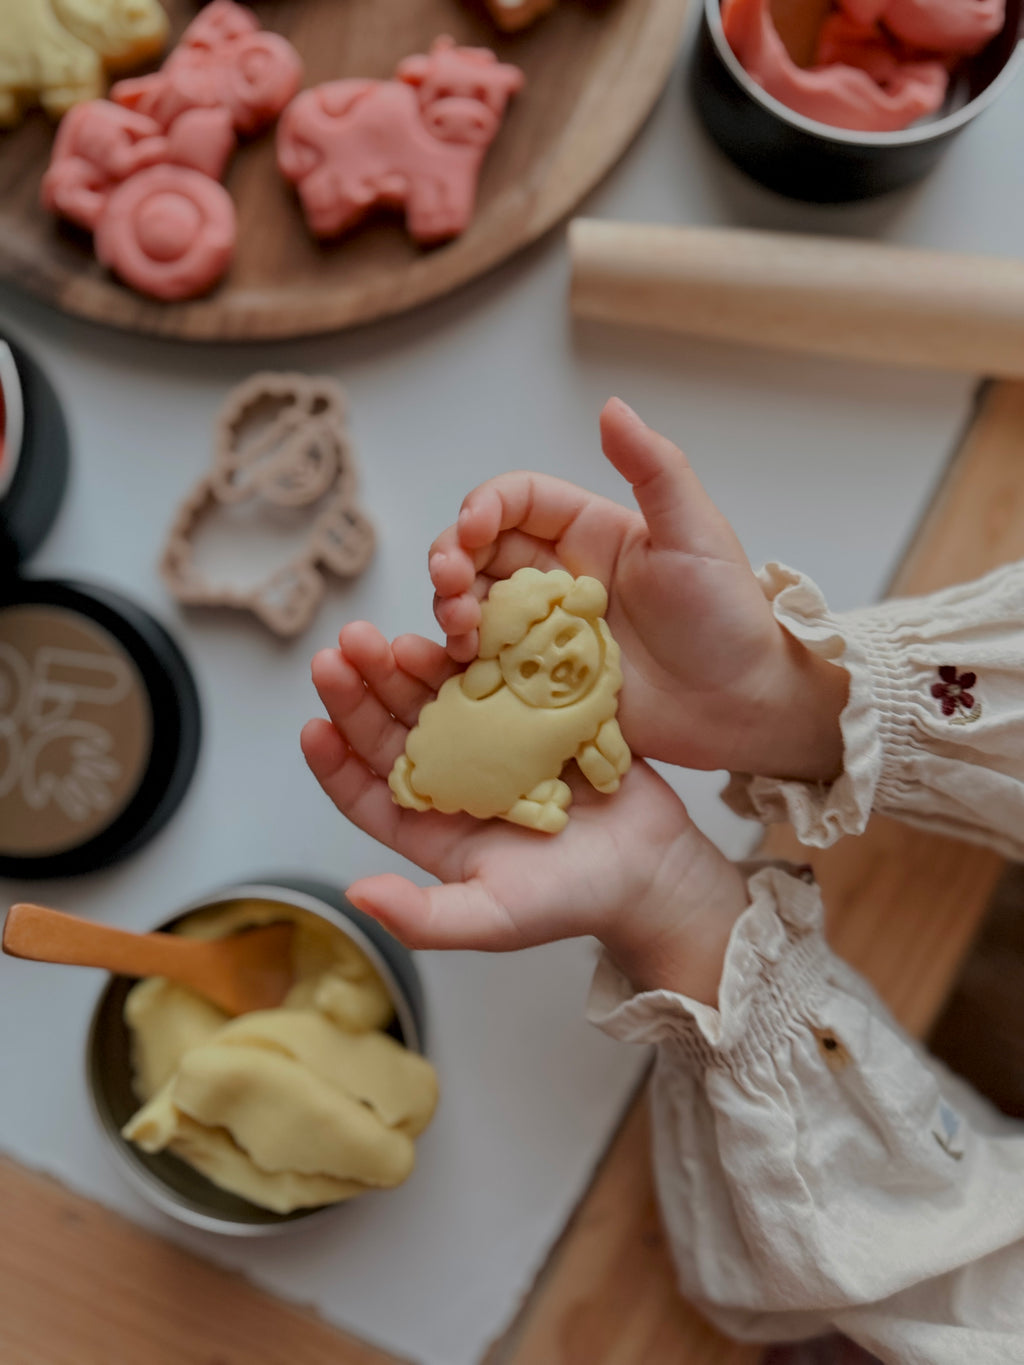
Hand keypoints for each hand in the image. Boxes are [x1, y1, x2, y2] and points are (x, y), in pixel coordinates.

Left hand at [301, 622, 748, 1003]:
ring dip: (407, 666)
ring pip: (435, 694)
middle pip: (392, 730)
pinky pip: (493, 673)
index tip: (314, 729)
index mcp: (430, 823)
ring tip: (384, 638)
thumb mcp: (491, 918)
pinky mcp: (532, 709)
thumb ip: (424, 917)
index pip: (366, 790)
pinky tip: (455, 631)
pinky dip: (474, 653)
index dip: (335, 762)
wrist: (654, 869)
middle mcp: (452, 776)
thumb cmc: (572, 900)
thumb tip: (356, 896)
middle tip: (338, 653)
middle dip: (361, 693)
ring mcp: (490, 738)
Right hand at [429, 399, 846, 781]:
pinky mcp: (540, 683)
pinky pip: (487, 664)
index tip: (472, 530)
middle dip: (450, 560)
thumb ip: (655, 468)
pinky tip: (464, 666)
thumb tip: (611, 407)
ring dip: (450, 608)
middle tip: (449, 586)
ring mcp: (546, 633)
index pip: (516, 501)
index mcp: (588, 533)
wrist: (741, 708)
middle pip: (478, 552)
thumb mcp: (696, 535)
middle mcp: (559, 578)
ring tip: (459, 630)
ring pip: (473, 606)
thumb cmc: (727, 620)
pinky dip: (462, 661)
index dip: (483, 507)